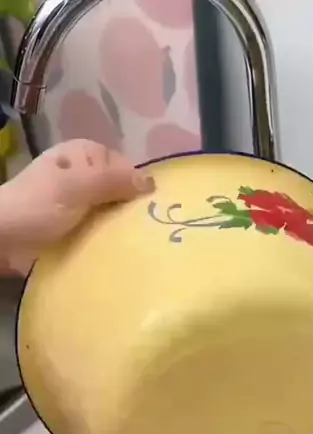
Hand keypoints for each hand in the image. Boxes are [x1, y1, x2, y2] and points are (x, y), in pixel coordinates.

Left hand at [0, 139, 154, 274]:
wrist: (4, 239)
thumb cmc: (37, 206)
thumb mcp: (76, 186)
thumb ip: (113, 181)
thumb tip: (152, 182)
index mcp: (83, 156)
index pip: (124, 166)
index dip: (138, 183)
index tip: (153, 206)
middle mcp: (83, 177)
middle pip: (120, 191)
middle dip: (133, 208)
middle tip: (153, 229)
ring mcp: (80, 206)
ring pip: (113, 214)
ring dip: (123, 229)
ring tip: (144, 245)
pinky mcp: (76, 231)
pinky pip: (102, 234)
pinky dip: (111, 242)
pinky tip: (125, 253)